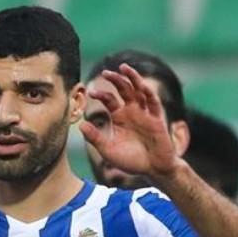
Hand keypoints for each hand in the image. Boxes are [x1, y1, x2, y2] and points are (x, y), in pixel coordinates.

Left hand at [78, 63, 178, 179]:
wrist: (153, 169)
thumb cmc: (131, 161)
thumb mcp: (108, 150)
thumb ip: (95, 138)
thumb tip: (80, 125)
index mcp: (120, 117)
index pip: (109, 100)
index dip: (101, 94)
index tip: (91, 91)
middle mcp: (132, 111)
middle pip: (124, 90)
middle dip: (115, 80)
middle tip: (105, 72)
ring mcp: (145, 113)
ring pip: (139, 90)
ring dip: (133, 78)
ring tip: (124, 67)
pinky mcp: (157, 118)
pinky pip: (153, 102)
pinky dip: (148, 92)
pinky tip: (141, 85)